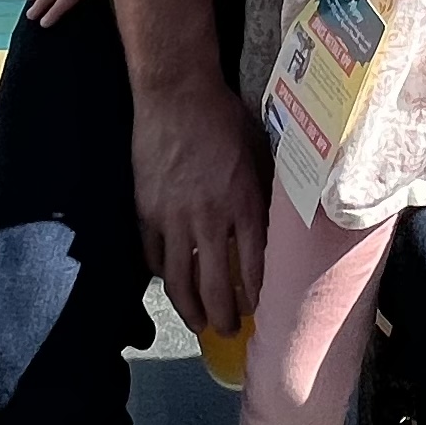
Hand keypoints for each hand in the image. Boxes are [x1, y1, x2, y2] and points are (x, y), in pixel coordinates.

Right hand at [132, 79, 270, 338]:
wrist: (176, 93)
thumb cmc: (223, 116)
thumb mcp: (259, 151)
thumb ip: (266, 190)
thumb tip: (279, 220)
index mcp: (243, 203)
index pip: (254, 268)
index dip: (257, 297)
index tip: (261, 311)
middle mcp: (209, 218)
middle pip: (214, 286)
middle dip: (224, 317)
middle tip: (229, 331)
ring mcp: (173, 218)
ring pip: (179, 281)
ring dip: (190, 310)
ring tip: (199, 324)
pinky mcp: (146, 211)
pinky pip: (153, 256)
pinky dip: (162, 275)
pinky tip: (172, 283)